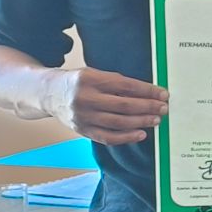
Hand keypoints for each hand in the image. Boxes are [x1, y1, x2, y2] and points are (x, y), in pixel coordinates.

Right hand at [45, 67, 167, 145]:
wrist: (48, 93)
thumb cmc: (78, 82)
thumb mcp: (94, 74)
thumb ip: (117, 83)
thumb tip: (148, 93)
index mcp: (90, 79)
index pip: (125, 86)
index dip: (147, 91)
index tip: (163, 94)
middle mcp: (85, 98)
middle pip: (123, 105)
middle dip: (147, 107)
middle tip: (164, 108)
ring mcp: (82, 116)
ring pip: (118, 122)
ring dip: (140, 122)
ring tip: (156, 120)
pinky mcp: (82, 130)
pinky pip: (108, 137)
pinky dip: (126, 137)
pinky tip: (141, 134)